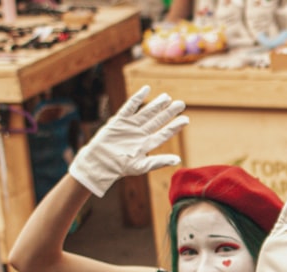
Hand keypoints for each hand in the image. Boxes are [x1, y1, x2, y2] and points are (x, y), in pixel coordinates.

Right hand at [69, 85, 187, 196]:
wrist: (100, 162)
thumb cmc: (121, 167)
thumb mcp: (142, 166)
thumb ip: (159, 161)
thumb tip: (178, 160)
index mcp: (147, 145)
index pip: (164, 133)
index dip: (175, 126)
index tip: (186, 119)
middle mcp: (141, 134)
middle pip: (158, 121)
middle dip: (169, 112)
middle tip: (181, 103)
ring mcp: (131, 126)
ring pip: (146, 112)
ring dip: (157, 105)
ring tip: (167, 97)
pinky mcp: (119, 120)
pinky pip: (130, 107)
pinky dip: (137, 98)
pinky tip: (146, 89)